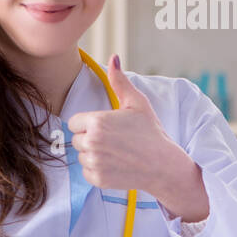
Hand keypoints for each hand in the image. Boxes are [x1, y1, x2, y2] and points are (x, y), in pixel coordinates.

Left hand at [67, 55, 208, 221]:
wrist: (163, 164)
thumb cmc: (150, 132)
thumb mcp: (137, 103)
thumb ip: (120, 81)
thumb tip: (113, 57)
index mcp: (96, 121)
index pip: (74, 122)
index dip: (88, 123)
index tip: (105, 126)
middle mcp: (91, 142)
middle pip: (76, 139)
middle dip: (90, 139)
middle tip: (113, 140)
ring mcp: (94, 162)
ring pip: (81, 156)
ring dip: (93, 155)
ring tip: (115, 152)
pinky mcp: (97, 179)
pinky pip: (87, 172)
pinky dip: (98, 170)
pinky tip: (115, 164)